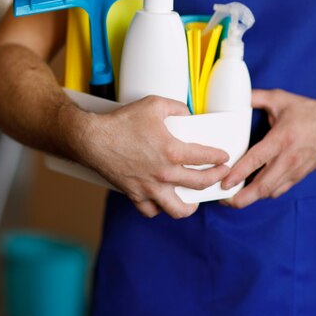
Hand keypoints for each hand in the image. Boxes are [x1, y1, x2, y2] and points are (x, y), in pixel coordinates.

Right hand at [78, 96, 229, 218]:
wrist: (92, 139)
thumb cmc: (122, 121)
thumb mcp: (154, 104)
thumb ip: (177, 107)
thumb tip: (188, 114)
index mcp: (173, 151)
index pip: (206, 158)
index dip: (220, 158)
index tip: (223, 157)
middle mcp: (164, 173)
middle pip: (200, 184)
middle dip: (215, 179)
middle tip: (220, 174)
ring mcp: (150, 187)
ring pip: (178, 209)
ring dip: (191, 206)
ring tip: (194, 200)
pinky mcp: (135, 195)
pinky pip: (151, 211)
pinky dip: (159, 208)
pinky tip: (162, 201)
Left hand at [220, 89, 315, 207]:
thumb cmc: (308, 113)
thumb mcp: (280, 99)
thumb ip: (256, 97)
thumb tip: (236, 96)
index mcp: (280, 139)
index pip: (256, 160)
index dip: (239, 173)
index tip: (225, 182)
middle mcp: (287, 159)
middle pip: (262, 186)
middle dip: (241, 197)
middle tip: (224, 199)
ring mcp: (294, 170)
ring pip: (269, 192)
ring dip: (250, 198)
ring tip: (233, 197)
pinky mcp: (298, 176)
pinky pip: (278, 190)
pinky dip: (263, 193)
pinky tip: (251, 190)